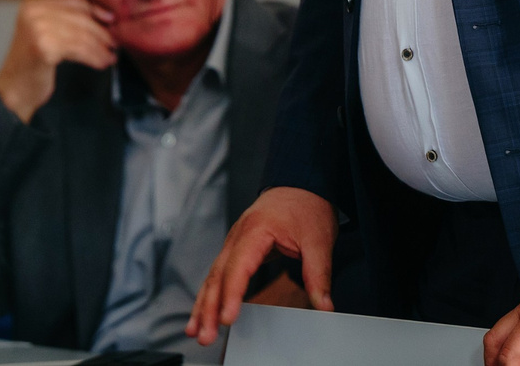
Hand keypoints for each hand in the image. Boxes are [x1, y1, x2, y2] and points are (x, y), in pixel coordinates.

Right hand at [0, 0, 116, 121]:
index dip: (95, 9)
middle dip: (100, 32)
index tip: (110, 19)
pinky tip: (101, 63)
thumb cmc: (32, 64)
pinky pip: (78, 49)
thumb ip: (66, 21)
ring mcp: (36, 29)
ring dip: (100, 47)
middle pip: (79, 17)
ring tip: (110, 56)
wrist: (14, 90)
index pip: (72, 0)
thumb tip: (104, 16)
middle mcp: (32, 13)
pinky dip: (93, 57)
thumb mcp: (46, 34)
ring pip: (81, 34)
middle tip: (114, 43)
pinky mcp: (43, 47)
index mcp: (32, 5)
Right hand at [187, 187, 336, 345]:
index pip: (239, 266)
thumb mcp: (319, 239)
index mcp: (257, 229)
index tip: (228, 318)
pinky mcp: (236, 248)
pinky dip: (208, 294)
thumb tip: (325, 306)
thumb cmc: (307, 206)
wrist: (301, 183)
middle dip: (209, 307)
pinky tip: (201, 314)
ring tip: (194, 332)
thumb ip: (319, 274)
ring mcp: (234, 241)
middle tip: (205, 336)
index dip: (232, 294)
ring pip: (212, 276)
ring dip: (202, 305)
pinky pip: (218, 273)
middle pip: (218, 274)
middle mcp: (238, 235)